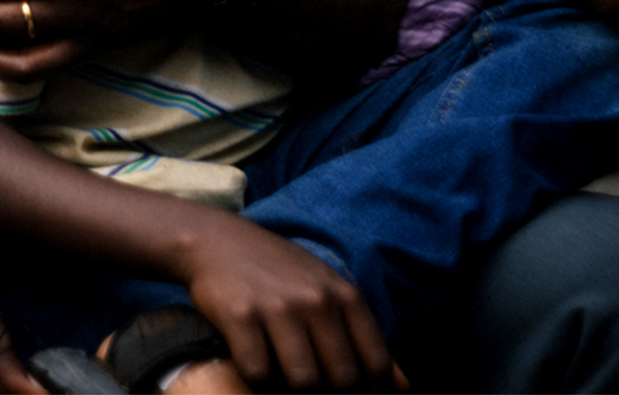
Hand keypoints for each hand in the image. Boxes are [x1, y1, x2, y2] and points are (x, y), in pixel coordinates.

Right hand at [178, 213, 402, 391]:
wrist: (214, 240)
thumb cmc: (278, 271)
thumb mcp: (327, 289)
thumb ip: (363, 335)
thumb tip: (403, 387)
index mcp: (344, 295)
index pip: (377, 366)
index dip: (368, 391)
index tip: (348, 392)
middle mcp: (316, 300)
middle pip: (341, 381)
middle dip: (327, 392)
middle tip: (308, 381)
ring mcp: (278, 307)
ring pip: (303, 383)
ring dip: (290, 387)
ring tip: (280, 370)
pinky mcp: (241, 316)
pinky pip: (258, 373)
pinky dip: (255, 376)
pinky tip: (252, 357)